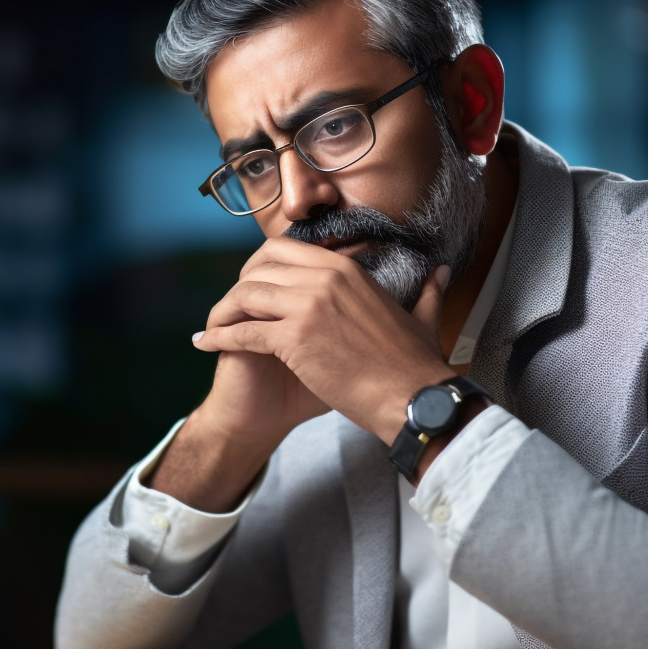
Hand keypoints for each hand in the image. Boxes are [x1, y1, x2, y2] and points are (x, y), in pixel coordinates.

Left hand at [193, 237, 454, 445]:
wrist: (413, 399)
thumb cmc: (417, 366)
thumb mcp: (424, 318)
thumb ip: (429, 291)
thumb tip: (442, 273)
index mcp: (347, 270)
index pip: (286, 249)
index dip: (260, 266)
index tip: (251, 286)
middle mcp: (325, 278)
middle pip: (259, 266)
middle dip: (237, 285)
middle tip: (228, 307)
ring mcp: (308, 305)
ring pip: (246, 295)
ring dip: (223, 311)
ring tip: (212, 326)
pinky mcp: (295, 337)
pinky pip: (243, 330)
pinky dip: (219, 337)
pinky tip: (206, 345)